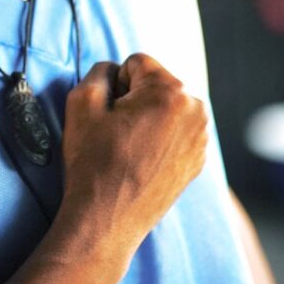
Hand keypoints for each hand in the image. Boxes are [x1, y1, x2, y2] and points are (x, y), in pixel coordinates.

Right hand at [57, 53, 208, 283]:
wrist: (106, 222)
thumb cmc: (94, 163)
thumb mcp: (82, 102)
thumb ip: (99, 70)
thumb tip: (115, 70)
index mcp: (171, 91)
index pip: (136, 62)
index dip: (114, 84)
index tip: (108, 114)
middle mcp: (195, 110)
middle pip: (155, 82)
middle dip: (134, 98)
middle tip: (117, 132)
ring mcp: (201, 137)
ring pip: (165, 106)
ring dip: (147, 117)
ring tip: (128, 147)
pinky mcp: (197, 159)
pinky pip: (174, 131)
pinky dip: (158, 138)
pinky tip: (140, 160)